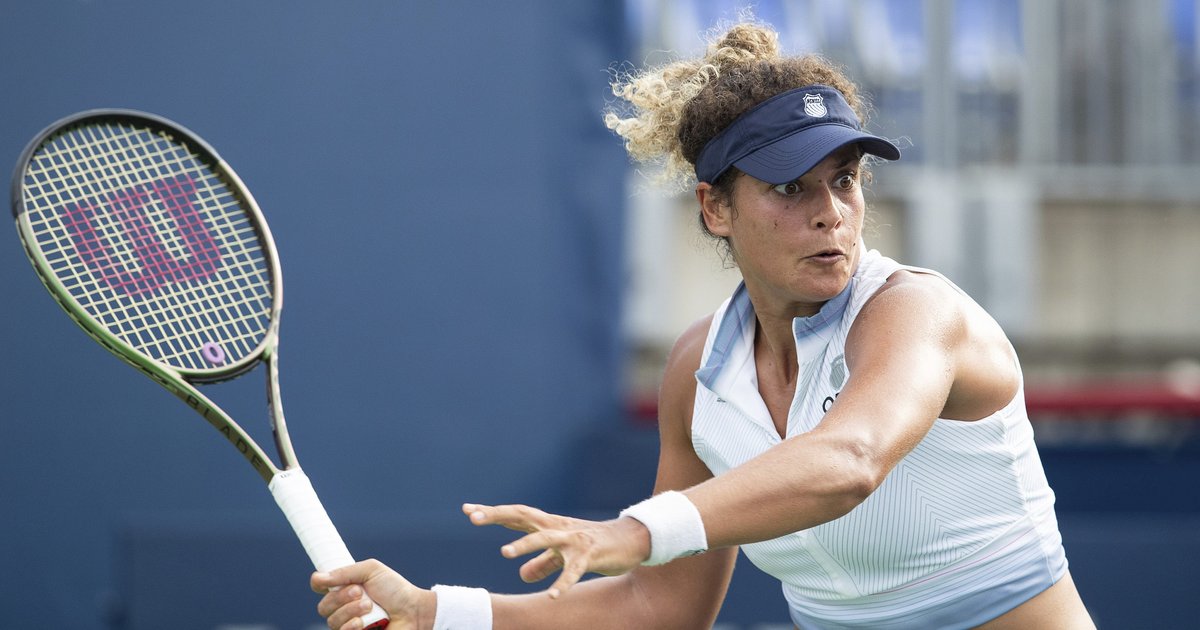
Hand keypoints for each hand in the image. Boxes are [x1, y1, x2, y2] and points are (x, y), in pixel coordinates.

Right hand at [311, 559, 432, 629]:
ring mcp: (349, 624)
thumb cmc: (395, 590)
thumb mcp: (372, 571)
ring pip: (332, 621)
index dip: (319, 584)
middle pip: (323, 606)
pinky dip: (351, 626)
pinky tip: (363, 623)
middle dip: (340, 597)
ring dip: (350, 611)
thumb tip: (317, 578)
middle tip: (360, 592)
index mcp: (345, 589)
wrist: (414, 611)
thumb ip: (345, 572)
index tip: (326, 581)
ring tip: (369, 606)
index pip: (320, 588)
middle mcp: (344, 608)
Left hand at [463, 502, 650, 597]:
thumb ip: (542, 563)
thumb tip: (521, 575)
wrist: (631, 540)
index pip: (516, 516)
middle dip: (499, 516)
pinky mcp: (590, 555)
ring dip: (526, 545)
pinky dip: (563, 581)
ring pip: (546, 539)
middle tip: (474, 517)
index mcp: (549, 526)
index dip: (493, 513)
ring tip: (504, 553)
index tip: (468, 509)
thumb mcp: (564, 556)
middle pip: (524, 517)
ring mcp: (574, 540)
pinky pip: (575, 570)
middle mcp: (558, 528)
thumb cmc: (594, 546)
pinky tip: (553, 595)